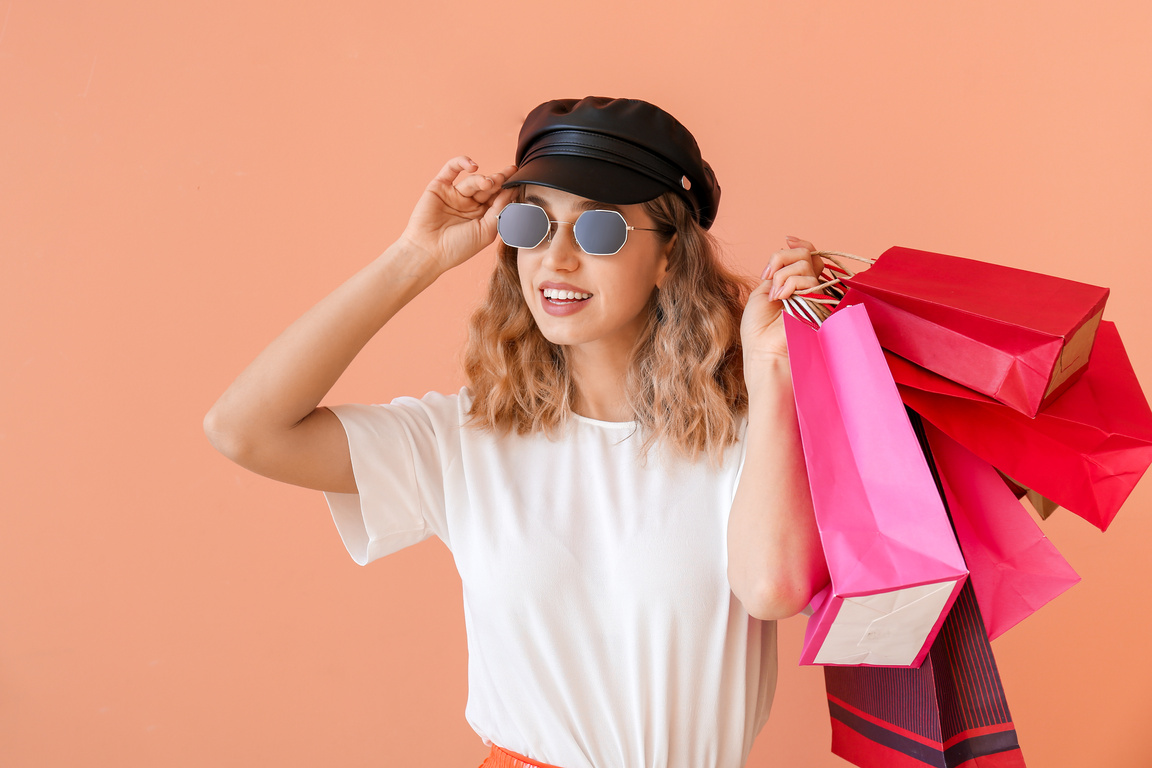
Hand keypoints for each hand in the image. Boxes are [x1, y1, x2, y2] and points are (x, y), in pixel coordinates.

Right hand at [399, 156, 517, 271]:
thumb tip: (512, 191)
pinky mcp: (439, 187)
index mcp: (482, 216)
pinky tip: (473, 166)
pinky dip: (462, 162)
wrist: (428, 252)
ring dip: (482, 179)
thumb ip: (499, 210)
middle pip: (488, 187)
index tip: (519, 178)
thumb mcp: (486, 231)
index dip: (508, 188)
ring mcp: (454, 195)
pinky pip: (451, 169)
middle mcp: (469, 205)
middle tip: (507, 175)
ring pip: (473, 180)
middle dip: (499, 180)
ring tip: (488, 183)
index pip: (498, 198)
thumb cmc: (457, 247)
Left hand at [741, 236, 823, 373]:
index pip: (806, 254)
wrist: (763, 351)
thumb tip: (787, 250)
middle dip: (782, 258)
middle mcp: (807, 287)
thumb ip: (777, 271)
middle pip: (806, 253)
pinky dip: (791, 283)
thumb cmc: (758, 329)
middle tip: (770, 276)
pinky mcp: (821, 303)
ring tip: (776, 295)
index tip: (786, 240)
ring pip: (806, 263)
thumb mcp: (762, 291)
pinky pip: (809, 279)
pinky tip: (782, 297)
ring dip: (784, 275)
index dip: (798, 244)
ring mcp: (815, 294)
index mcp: (794, 284)